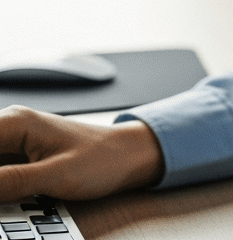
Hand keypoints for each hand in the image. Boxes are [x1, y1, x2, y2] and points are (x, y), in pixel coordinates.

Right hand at [0, 105, 164, 200]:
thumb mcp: (52, 177)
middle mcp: (10, 126)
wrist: (131, 156)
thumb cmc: (102, 159)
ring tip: (19, 194)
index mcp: (14, 122)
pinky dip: (1, 188)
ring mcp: (14, 141)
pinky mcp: (20, 157)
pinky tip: (11, 198)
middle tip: (7, 197)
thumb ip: (6, 184)